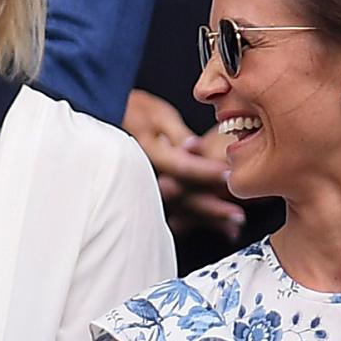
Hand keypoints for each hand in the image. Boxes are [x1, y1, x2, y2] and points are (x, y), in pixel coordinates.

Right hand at [125, 91, 246, 238]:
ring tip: (232, 228)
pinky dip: (192, 223)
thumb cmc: (131, 110)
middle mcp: (144, 176)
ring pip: (177, 210)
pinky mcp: (146, 195)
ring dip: (205, 221)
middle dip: (210, 208)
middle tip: (237, 216)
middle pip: (180, 197)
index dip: (206, 173)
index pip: (181, 167)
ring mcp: (143, 189)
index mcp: (147, 152)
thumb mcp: (155, 114)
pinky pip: (171, 213)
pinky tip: (213, 229)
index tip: (229, 175)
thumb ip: (177, 135)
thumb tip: (197, 149)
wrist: (104, 118)